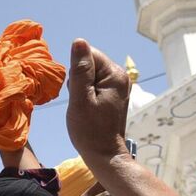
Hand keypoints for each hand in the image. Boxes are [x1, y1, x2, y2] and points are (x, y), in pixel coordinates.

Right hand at [65, 39, 131, 164]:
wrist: (104, 154)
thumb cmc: (90, 130)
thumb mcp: (80, 99)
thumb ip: (79, 70)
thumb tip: (78, 41)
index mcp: (114, 75)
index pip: (88, 54)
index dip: (76, 72)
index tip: (77, 92)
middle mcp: (120, 77)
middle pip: (89, 63)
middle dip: (78, 80)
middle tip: (80, 102)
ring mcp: (118, 86)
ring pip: (89, 75)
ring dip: (81, 89)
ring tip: (84, 107)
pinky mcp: (113, 95)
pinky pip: (94, 85)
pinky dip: (86, 95)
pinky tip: (87, 109)